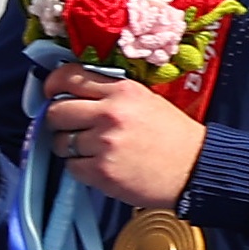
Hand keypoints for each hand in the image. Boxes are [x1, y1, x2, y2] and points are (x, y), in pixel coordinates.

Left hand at [38, 70, 204, 209]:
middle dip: (59, 120)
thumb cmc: (172, 135)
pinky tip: (101, 165)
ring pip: (59, 142)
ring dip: (69, 147)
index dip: (52, 86)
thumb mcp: (145, 100)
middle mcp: (111, 114)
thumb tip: (68, 94)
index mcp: (122, 91)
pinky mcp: (102, 172)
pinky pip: (71, 167)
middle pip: (55, 111)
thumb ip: (108, 93)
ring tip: (93, 150)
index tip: (52, 94)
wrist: (196, 169)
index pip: (68, 77)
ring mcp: (105, 144)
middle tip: (72, 127)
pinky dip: (81, 168)